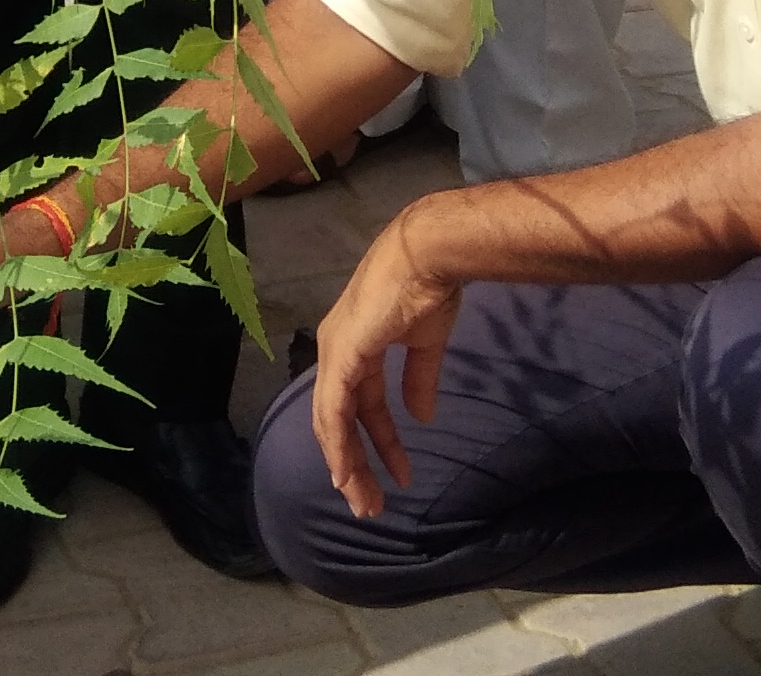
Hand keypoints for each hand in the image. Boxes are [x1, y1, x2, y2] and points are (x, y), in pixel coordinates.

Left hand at [307, 206, 464, 518]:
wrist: (428, 255)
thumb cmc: (428, 289)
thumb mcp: (425, 342)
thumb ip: (419, 379)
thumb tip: (422, 417)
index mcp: (355, 347)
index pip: (358, 406)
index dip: (376, 442)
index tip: (396, 474)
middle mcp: (336, 353)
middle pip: (338, 421)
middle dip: (356, 464)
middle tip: (370, 504)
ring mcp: (335, 354)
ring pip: (331, 423)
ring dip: (348, 465)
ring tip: (365, 502)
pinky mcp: (341, 357)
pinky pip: (334, 412)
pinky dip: (339, 445)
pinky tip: (347, 473)